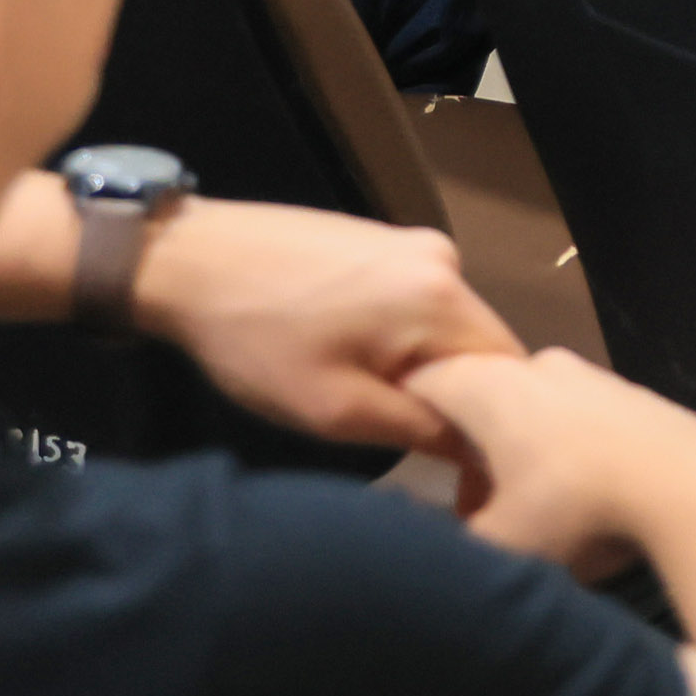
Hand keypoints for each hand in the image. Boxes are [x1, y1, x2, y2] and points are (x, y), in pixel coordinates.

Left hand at [128, 196, 518, 450]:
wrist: (186, 259)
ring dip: (420, 361)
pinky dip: (396, 331)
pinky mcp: (379, 235)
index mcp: (442, 297)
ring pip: (444, 323)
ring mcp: (410, 239)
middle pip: (480, 344)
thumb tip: (474, 446)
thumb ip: (420, 429)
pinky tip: (344, 345)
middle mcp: (443, 257)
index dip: (491, 423)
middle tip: (396, 425)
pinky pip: (414, 298)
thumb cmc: (256, 340)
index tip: (458, 460)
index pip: (509, 373)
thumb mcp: (336, 409)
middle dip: (453, 392)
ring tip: (362, 385)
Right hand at [410, 347, 695, 579]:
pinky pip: (581, 420)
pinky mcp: (636, 396)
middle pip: (481, 401)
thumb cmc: (577, 510)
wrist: (693, 487)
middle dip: (470, 455)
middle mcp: (537, 366)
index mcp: (487, 386)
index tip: (412, 469)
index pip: (422, 384)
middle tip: (476, 510)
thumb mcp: (498, 545)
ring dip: (521, 456)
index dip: (409, 425)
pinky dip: (569, 452)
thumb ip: (450, 544)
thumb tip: (431, 546)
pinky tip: (588, 499)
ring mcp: (592, 376)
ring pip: (533, 410)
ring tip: (534, 513)